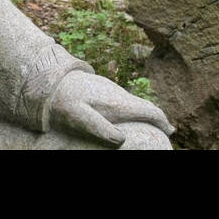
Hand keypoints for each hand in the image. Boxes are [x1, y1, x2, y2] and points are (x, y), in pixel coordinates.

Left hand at [48, 70, 174, 146]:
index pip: (148, 110)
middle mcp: (117, 94)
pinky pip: (123, 99)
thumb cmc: (64, 101)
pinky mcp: (101, 88)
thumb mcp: (80, 118)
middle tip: (167, 130)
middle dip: (156, 117)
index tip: (170, 130)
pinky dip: (132, 108)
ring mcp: (110, 89)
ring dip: (144, 112)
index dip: (162, 120)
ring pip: (133, 101)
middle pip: (144, 105)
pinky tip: (127, 115)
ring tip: (152, 124)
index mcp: (117, 103)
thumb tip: (122, 140)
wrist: (49, 79)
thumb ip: (101, 129)